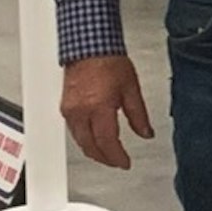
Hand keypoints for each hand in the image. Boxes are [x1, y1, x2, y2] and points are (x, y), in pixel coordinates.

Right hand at [62, 55, 152, 169]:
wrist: (89, 47)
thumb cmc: (109, 61)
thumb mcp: (132, 89)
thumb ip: (139, 116)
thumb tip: (146, 133)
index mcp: (99, 107)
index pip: (107, 142)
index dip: (117, 157)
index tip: (125, 163)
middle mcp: (81, 111)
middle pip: (90, 146)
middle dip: (105, 158)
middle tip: (117, 162)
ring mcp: (70, 110)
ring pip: (80, 141)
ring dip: (93, 151)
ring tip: (107, 154)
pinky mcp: (65, 107)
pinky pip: (74, 131)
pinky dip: (85, 140)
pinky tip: (93, 139)